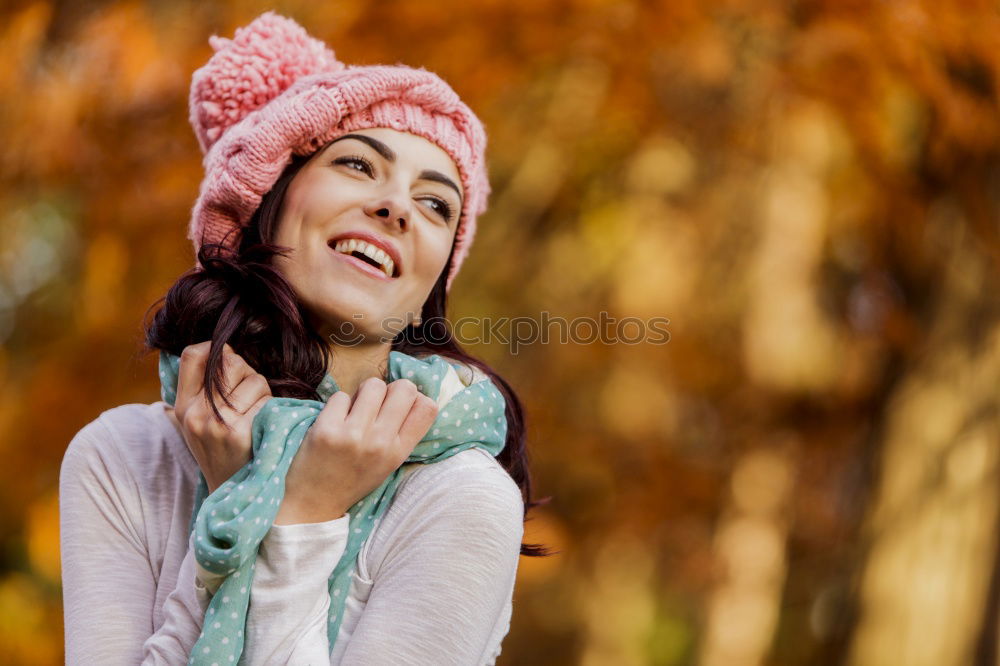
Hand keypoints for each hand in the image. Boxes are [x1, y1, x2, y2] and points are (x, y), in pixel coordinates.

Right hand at [167, 341, 272, 493]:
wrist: (233, 496)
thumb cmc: (223, 452)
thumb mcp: (199, 423)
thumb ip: (201, 390)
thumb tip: (219, 347)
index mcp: (183, 407)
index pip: (192, 355)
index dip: (217, 349)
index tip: (229, 361)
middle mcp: (196, 413)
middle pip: (230, 362)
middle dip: (247, 372)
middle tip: (248, 396)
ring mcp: (218, 423)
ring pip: (255, 379)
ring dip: (263, 392)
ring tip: (256, 415)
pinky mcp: (242, 433)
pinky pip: (267, 400)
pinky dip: (273, 409)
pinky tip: (265, 427)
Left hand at [274, 376, 438, 524]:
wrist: (315, 503)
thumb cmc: (353, 480)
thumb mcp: (387, 463)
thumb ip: (401, 432)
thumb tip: (409, 392)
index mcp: (399, 452)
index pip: (427, 407)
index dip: (416, 397)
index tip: (401, 404)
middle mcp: (380, 442)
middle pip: (404, 388)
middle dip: (391, 389)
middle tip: (376, 404)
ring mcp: (353, 435)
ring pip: (373, 385)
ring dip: (363, 393)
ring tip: (355, 410)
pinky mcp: (326, 429)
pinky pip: (341, 396)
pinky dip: (338, 405)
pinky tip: (334, 421)